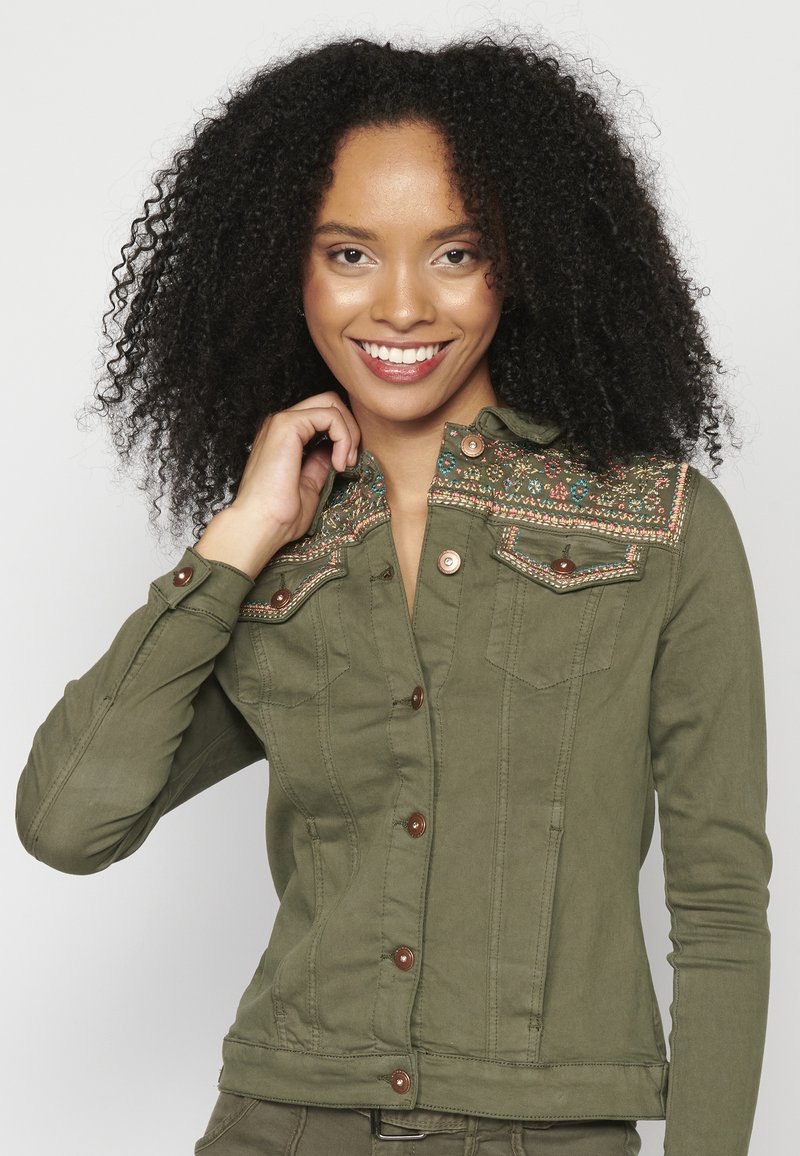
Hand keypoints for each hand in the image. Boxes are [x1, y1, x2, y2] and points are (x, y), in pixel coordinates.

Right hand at [194, 392, 360, 576]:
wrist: (260, 526)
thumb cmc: (279, 515)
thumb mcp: (310, 486)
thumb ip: (320, 464)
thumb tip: (337, 451)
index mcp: (285, 437)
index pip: (323, 416)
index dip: (344, 435)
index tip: (347, 466)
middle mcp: (282, 424)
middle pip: (330, 401)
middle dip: (350, 427)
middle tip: (351, 461)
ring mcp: (282, 422)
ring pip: (331, 403)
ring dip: (349, 433)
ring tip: (346, 464)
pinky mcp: (287, 425)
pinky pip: (329, 415)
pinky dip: (343, 437)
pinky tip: (340, 463)